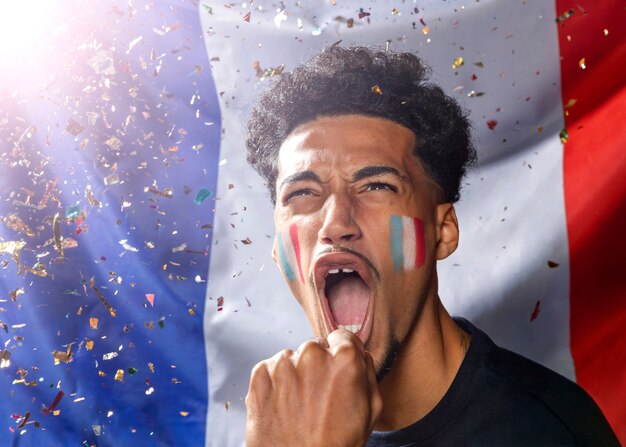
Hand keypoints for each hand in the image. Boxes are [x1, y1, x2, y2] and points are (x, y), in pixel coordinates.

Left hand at [246, 329, 381, 446]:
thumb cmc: (336, 444)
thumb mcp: (371, 410)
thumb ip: (367, 373)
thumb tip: (360, 354)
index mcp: (343, 358)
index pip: (342, 337)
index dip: (342, 354)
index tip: (337, 369)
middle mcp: (312, 353)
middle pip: (316, 347)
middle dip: (318, 366)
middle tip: (319, 396)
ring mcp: (283, 363)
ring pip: (293, 358)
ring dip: (296, 374)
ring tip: (300, 406)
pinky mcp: (260, 374)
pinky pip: (271, 369)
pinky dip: (275, 383)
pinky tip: (284, 406)